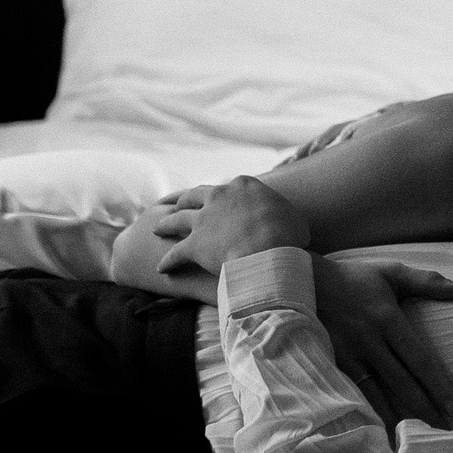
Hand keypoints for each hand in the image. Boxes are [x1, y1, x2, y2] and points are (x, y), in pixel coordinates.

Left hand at [156, 175, 309, 276]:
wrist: (270, 251)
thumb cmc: (289, 234)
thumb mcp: (294, 217)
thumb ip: (282, 215)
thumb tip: (286, 223)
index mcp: (243, 185)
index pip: (228, 187)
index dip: (222, 196)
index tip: (219, 201)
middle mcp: (219, 196)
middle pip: (196, 196)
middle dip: (185, 200)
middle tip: (178, 205)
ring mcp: (203, 219)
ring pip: (178, 219)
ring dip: (166, 223)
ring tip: (158, 227)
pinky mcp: (194, 244)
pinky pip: (176, 253)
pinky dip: (168, 260)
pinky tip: (162, 267)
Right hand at [312, 258, 452, 434]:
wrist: (304, 284)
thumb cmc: (355, 279)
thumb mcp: (392, 272)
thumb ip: (429, 281)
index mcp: (387, 319)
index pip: (418, 360)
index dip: (437, 386)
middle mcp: (368, 341)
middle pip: (402, 384)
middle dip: (424, 410)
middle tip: (445, 432)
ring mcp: (348, 357)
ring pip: (377, 396)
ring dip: (399, 420)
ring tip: (416, 441)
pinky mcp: (332, 366)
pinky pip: (355, 396)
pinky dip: (369, 416)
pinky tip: (381, 435)